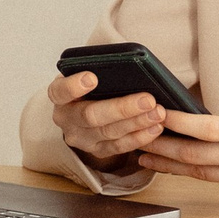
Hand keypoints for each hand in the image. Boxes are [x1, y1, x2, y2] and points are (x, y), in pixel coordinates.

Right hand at [48, 69, 167, 173]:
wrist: (83, 114)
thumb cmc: (90, 87)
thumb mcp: (86, 74)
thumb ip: (100, 72)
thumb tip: (130, 67)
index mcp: (59, 96)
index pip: (60, 91)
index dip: (74, 86)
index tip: (92, 78)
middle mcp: (66, 119)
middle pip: (91, 116)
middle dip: (122, 108)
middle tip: (148, 99)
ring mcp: (81, 138)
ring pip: (109, 132)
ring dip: (137, 123)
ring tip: (159, 113)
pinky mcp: (97, 151)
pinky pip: (120, 147)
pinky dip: (140, 137)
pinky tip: (156, 127)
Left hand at [142, 84, 218, 210]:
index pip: (206, 127)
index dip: (177, 121)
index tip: (157, 112)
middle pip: (193, 153)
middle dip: (160, 145)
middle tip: (136, 136)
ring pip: (197, 171)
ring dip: (168, 163)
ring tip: (144, 155)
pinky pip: (213, 179)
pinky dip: (190, 171)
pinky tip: (176, 165)